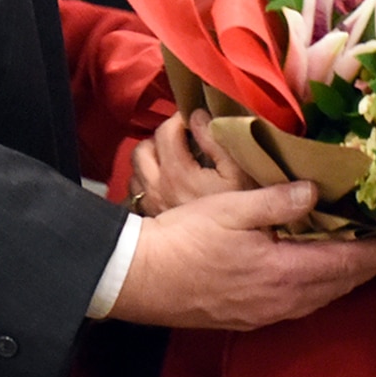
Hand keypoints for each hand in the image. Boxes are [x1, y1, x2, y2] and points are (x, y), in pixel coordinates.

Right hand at [109, 179, 375, 331]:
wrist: (139, 280)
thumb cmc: (182, 240)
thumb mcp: (230, 208)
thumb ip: (277, 200)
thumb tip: (315, 191)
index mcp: (283, 272)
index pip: (346, 263)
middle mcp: (281, 301)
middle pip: (339, 286)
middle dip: (368, 267)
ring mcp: (265, 314)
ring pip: (320, 298)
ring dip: (343, 278)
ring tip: (360, 257)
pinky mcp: (248, 318)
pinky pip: (299, 304)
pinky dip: (318, 287)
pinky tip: (314, 272)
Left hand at [130, 110, 253, 216]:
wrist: (225, 258)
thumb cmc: (238, 216)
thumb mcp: (237, 175)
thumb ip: (217, 142)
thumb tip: (200, 118)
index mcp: (177, 173)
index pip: (166, 131)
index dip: (180, 119)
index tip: (194, 120)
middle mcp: (158, 187)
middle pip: (144, 148)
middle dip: (162, 138)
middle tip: (183, 139)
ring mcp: (151, 203)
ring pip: (137, 169)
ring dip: (151, 159)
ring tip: (172, 158)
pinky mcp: (149, 216)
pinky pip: (136, 190)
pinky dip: (147, 180)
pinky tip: (165, 182)